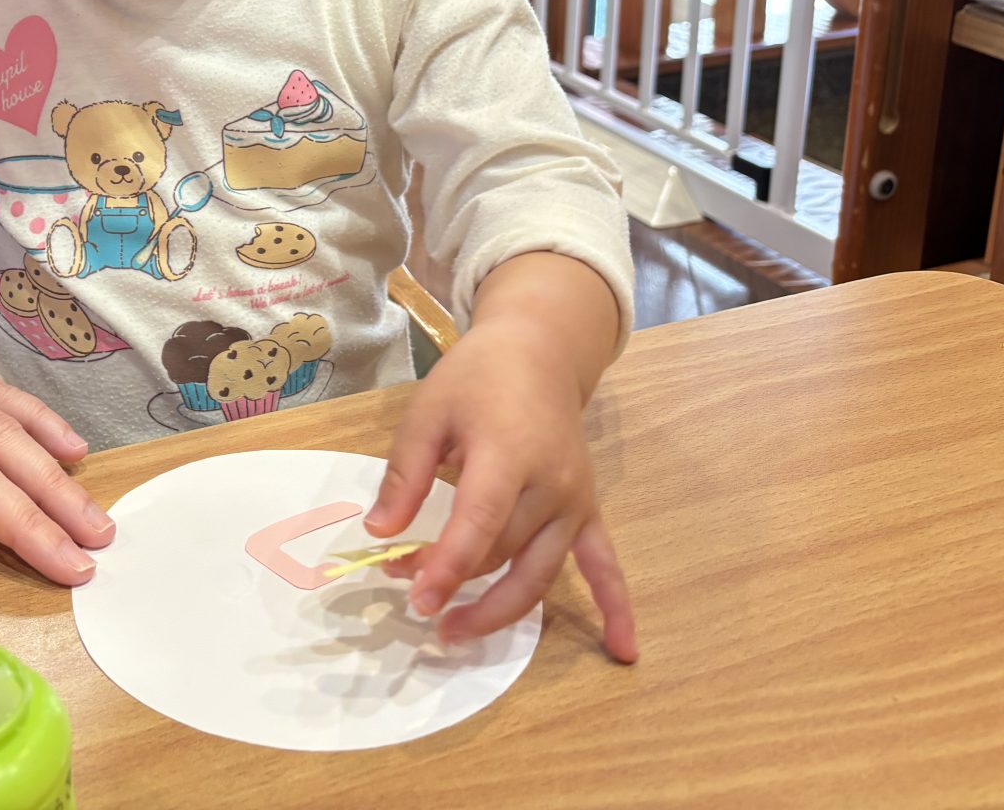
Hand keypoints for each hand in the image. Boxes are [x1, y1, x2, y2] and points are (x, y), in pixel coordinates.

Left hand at [365, 317, 636, 661]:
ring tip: (457, 632)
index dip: (448, 567)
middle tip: (412, 600)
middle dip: (456, 583)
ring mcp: (576, 502)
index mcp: (509, 454)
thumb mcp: (427, 414)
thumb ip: (404, 475)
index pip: (480, 525)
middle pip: (504, 553)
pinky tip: (623, 650)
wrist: (537, 353)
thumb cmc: (475, 379)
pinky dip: (616, 608)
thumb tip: (380, 532)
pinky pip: (605, 564)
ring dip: (502, 611)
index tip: (417, 599)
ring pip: (541, 572)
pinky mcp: (589, 511)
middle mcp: (552, 485)